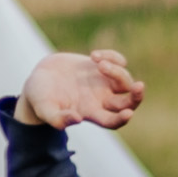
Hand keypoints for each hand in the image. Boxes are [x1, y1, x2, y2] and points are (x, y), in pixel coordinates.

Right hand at [22, 49, 141, 131]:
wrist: (39, 79)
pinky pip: (118, 61)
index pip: (112, 121)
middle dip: (136, 96)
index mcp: (90, 113)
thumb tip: (77, 119)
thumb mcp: (44, 110)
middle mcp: (101, 99)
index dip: (122, 119)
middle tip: (138, 86)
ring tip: (97, 62)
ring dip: (116, 70)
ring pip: (124, 80)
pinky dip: (112, 57)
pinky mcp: (99, 66)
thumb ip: (57, 119)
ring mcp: (102, 83)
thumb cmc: (40, 99)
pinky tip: (94, 55)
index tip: (129, 112)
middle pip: (128, 102)